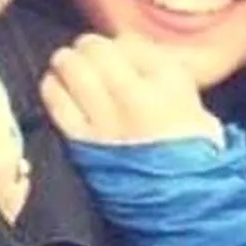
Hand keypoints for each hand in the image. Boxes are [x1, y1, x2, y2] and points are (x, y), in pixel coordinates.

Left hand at [39, 33, 222, 145]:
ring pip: (71, 68)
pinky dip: (52, 87)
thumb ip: (159, 69)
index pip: (130, 44)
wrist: (183, 201)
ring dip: (66, 62)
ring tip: (68, 65)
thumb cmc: (190, 150)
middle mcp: (136, 96)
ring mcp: (106, 120)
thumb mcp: (193, 100)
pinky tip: (56, 86)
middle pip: (96, 49)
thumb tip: (123, 47)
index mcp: (169, 83)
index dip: (118, 45)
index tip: (116, 53)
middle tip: (87, 53)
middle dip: (87, 47)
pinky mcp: (83, 142)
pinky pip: (56, 101)